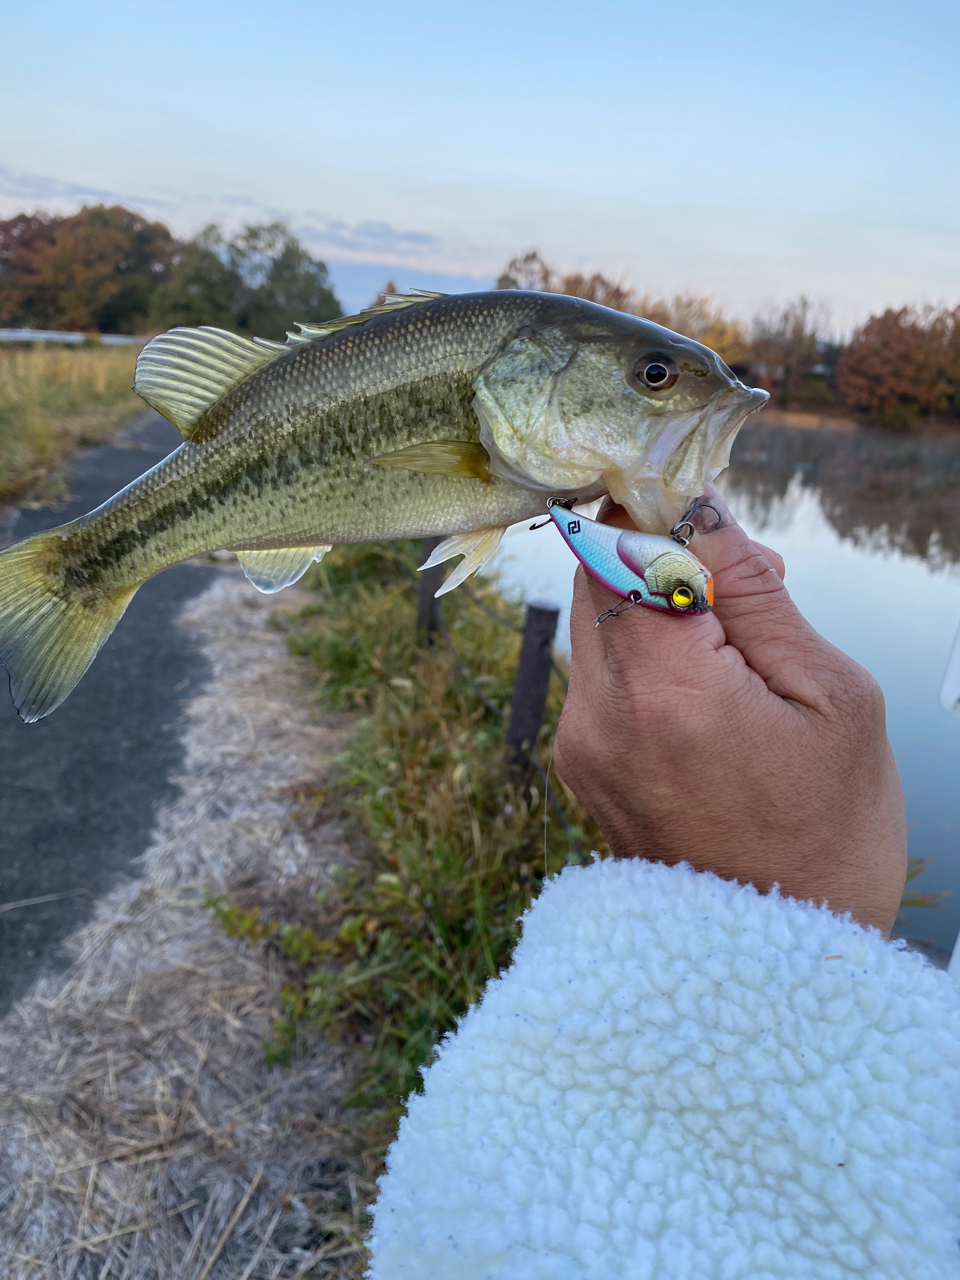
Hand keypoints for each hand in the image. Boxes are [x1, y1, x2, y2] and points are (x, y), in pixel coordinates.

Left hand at [554, 487, 906, 934]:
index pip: (619, 545)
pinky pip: (601, 678)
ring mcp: (578, 747)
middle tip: (745, 580)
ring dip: (654, 604)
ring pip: (596, 624)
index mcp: (665, 693)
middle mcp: (598, 716)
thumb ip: (756, 598)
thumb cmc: (828, 836)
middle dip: (661, 554)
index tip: (699, 502)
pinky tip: (710, 689)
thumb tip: (704, 515)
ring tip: (740, 647)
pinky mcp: (580, 768)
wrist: (775, 965)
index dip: (655, 506)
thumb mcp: (831, 699)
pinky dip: (645, 656)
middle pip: (596, 577)